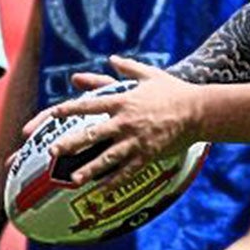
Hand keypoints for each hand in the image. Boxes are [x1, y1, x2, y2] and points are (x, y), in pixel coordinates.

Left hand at [25, 57, 201, 189]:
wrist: (198, 110)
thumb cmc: (173, 91)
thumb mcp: (149, 75)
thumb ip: (127, 68)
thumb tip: (111, 58)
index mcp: (122, 101)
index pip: (88, 106)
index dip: (68, 110)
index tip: (50, 115)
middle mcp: (125, 122)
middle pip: (91, 134)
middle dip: (70, 143)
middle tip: (51, 152)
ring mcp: (136, 140)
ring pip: (107, 158)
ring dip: (89, 169)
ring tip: (73, 180)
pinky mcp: (148, 155)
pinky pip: (127, 171)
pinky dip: (114, 181)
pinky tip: (101, 191)